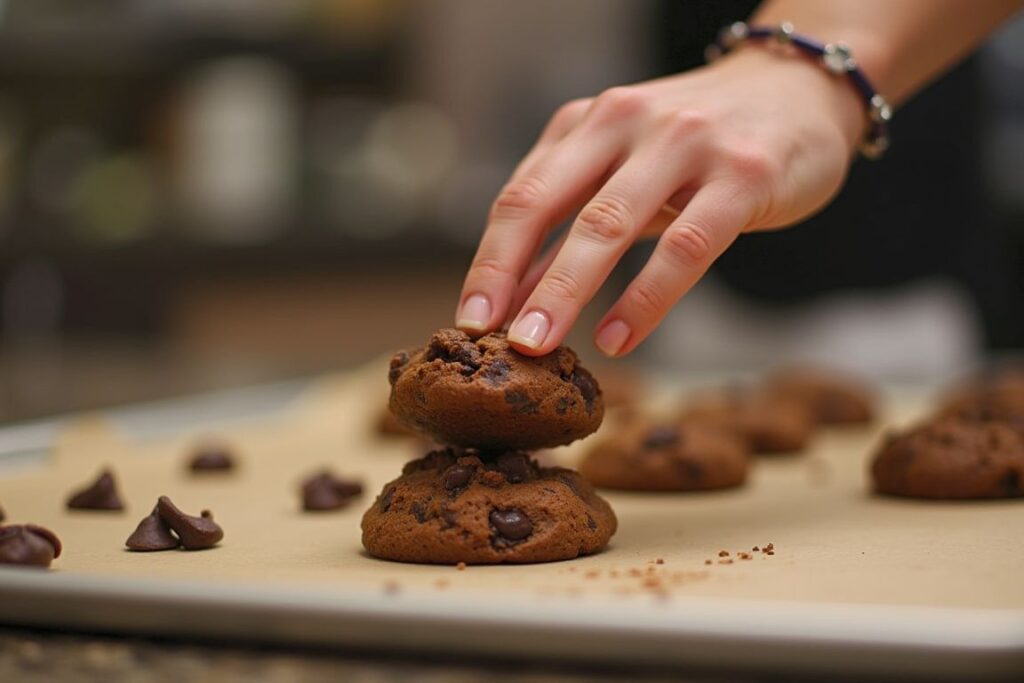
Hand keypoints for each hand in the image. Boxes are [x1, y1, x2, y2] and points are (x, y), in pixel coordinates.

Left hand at [455, 46, 864, 356]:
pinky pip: (685, 246)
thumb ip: (572, 225)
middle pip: (550, 207)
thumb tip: (514, 300)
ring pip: (608, 225)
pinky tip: (618, 338)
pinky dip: (645, 299)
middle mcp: (626, 123)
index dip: (489, 262)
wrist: (799, 88)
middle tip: (492, 342)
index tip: (467, 322)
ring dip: (564, 291)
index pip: (521, 197)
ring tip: (539, 347)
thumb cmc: (697, 145)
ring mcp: (685, 144)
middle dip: (511, 278)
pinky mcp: (743, 174)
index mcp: (587, 124)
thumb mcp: (624, 169)